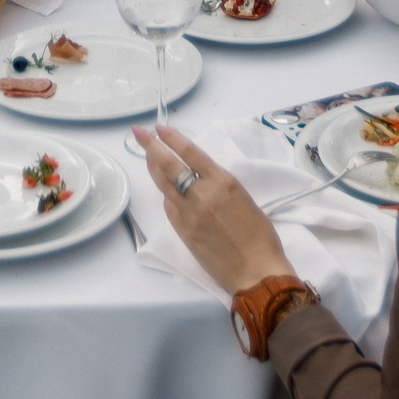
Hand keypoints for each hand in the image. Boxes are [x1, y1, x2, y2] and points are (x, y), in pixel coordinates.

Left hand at [133, 125, 296, 294]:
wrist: (256, 271)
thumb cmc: (260, 236)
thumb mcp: (243, 199)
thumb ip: (220, 186)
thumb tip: (201, 180)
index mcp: (223, 182)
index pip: (191, 152)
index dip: (172, 138)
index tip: (159, 128)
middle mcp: (202, 194)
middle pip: (169, 165)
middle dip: (150, 146)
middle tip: (138, 133)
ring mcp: (189, 213)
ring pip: (164, 186)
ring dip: (154, 169)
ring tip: (148, 157)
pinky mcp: (183, 232)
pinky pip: (170, 208)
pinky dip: (167, 197)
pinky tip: (167, 193)